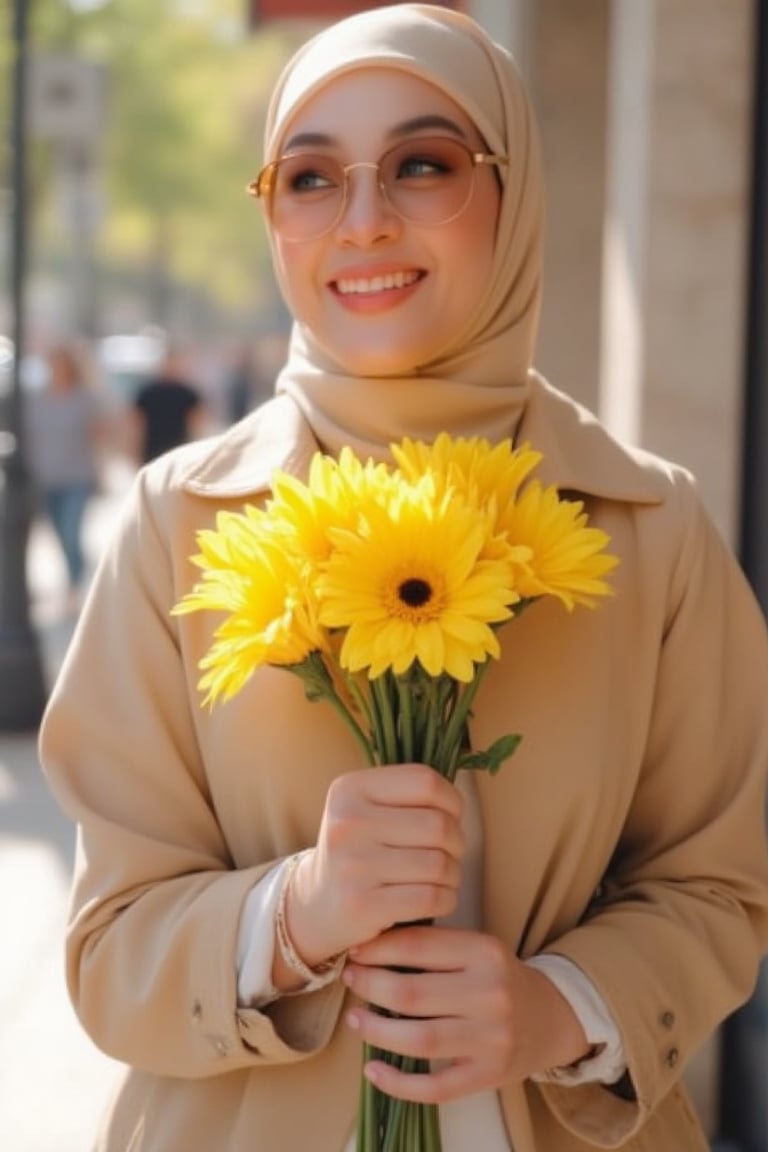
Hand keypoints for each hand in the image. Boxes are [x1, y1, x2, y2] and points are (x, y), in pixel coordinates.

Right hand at [285, 763, 464, 967]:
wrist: (315, 904)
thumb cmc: (359, 849)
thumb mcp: (367, 808)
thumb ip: (408, 794)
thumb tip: (458, 801)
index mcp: (350, 789)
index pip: (426, 782)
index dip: (452, 801)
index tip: (450, 818)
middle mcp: (347, 822)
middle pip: (438, 825)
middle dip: (456, 842)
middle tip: (448, 853)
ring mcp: (352, 865)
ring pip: (439, 864)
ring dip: (452, 874)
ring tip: (440, 876)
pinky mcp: (361, 905)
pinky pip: (431, 898)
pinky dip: (446, 899)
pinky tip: (436, 898)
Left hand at [341, 924, 591, 1103]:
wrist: (550, 1017)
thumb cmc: (499, 978)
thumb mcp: (476, 949)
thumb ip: (435, 948)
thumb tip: (369, 946)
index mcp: (485, 953)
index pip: (419, 946)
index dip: (378, 949)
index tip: (355, 950)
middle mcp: (491, 994)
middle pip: (411, 994)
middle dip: (370, 986)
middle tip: (351, 980)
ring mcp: (492, 1038)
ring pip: (419, 1040)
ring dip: (376, 1031)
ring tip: (355, 1019)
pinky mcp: (489, 1075)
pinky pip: (436, 1087)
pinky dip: (398, 1083)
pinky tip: (373, 1070)